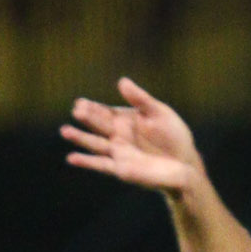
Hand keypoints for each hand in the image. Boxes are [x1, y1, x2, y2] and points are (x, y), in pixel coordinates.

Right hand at [61, 78, 205, 194]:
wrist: (185, 163)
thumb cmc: (174, 137)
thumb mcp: (159, 112)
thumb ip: (140, 99)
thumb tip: (122, 81)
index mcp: (125, 121)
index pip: (104, 112)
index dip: (92, 107)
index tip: (80, 102)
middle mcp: (118, 136)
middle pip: (98, 125)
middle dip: (87, 118)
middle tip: (76, 110)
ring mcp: (119, 153)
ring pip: (95, 144)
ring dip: (80, 138)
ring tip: (65, 131)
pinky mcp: (122, 169)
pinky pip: (101, 164)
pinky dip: (86, 162)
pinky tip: (72, 158)